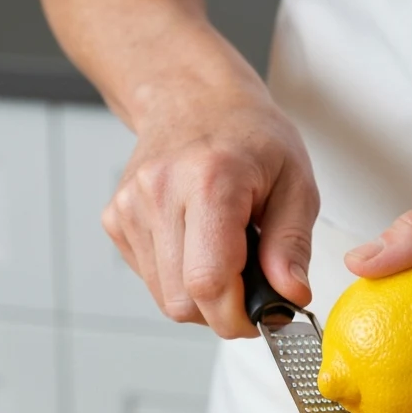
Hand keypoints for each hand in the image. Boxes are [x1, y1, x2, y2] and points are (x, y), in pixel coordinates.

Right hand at [103, 72, 318, 337]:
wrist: (191, 96)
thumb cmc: (248, 135)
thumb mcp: (295, 182)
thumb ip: (293, 244)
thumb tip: (292, 294)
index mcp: (209, 181)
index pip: (209, 282)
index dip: (238, 316)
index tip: (264, 316)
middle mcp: (159, 193)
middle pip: (183, 301)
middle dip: (223, 313)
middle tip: (251, 290)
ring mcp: (130, 207)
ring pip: (166, 299)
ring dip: (201, 298)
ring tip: (227, 259)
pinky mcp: (116, 219)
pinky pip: (152, 280)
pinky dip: (180, 280)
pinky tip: (198, 247)